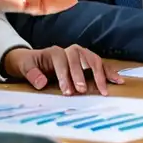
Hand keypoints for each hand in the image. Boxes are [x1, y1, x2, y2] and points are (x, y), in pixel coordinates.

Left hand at [2, 45, 123, 95]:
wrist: (33, 60)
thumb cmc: (30, 64)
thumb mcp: (24, 67)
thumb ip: (31, 74)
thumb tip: (41, 83)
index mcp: (54, 52)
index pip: (61, 60)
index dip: (64, 75)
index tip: (67, 90)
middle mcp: (70, 51)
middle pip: (79, 58)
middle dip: (82, 74)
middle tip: (83, 90)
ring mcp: (81, 55)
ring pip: (93, 60)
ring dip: (100, 74)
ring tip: (104, 89)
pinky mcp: (88, 62)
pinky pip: (101, 65)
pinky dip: (109, 72)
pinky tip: (118, 80)